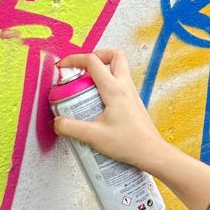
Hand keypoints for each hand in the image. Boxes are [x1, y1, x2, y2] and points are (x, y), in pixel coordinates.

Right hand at [53, 50, 172, 173]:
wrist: (151, 153)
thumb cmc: (130, 143)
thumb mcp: (93, 136)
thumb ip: (71, 128)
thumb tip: (57, 122)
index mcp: (114, 89)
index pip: (92, 61)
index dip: (74, 59)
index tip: (63, 67)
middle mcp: (125, 86)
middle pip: (114, 55)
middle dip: (95, 56)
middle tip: (82, 71)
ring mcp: (131, 93)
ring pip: (118, 69)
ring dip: (102, 72)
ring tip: (87, 89)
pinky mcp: (133, 102)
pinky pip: (120, 84)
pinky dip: (107, 86)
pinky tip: (98, 104)